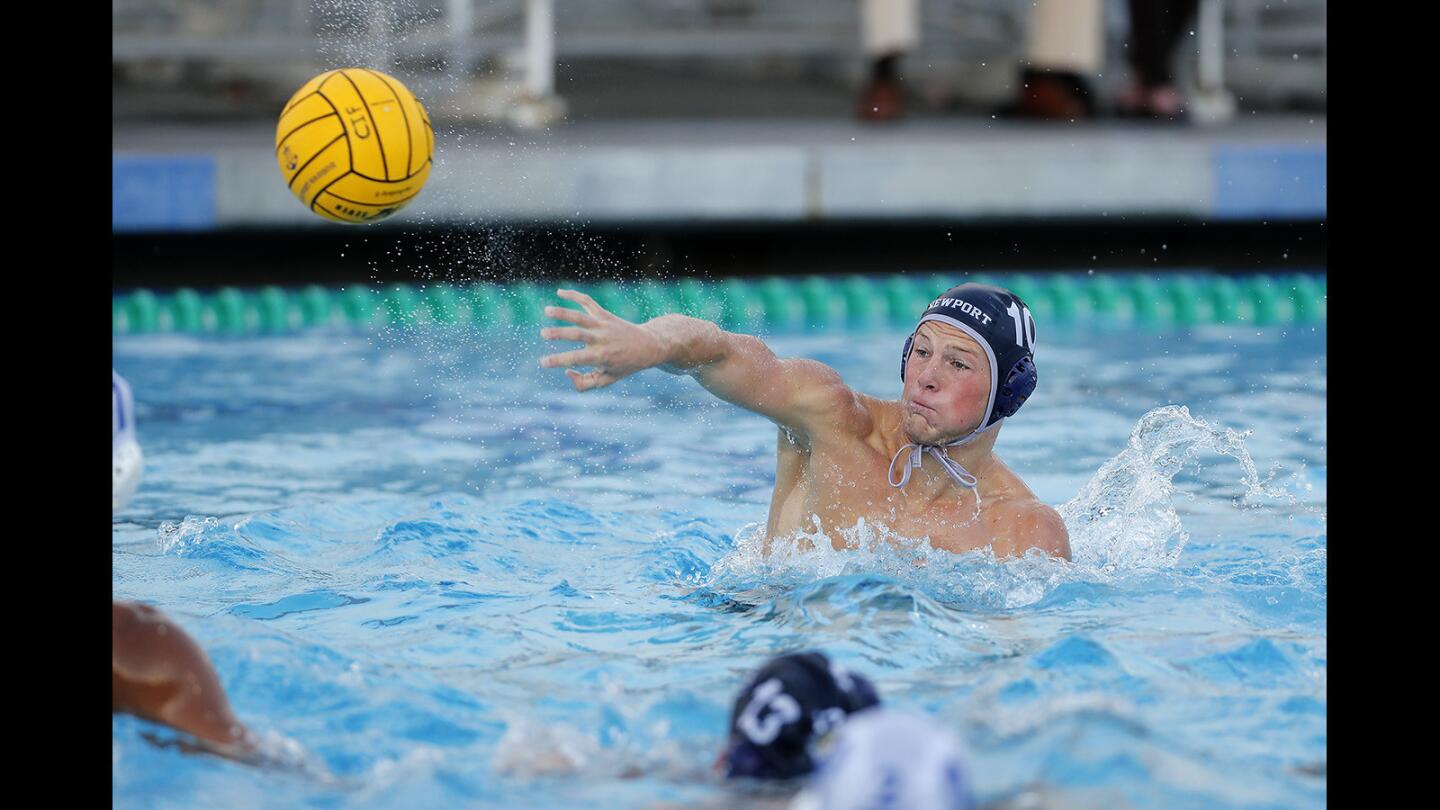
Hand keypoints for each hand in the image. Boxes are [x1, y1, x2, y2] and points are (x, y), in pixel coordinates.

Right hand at [538, 289, 666, 390]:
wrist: (648, 346)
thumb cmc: (625, 365)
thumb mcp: (607, 380)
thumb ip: (585, 383)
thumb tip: (567, 372)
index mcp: (602, 356)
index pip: (576, 358)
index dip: (558, 360)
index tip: (543, 363)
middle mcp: (602, 339)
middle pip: (577, 334)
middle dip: (559, 334)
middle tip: (543, 334)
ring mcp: (603, 325)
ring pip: (581, 316)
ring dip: (563, 312)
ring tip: (546, 310)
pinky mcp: (605, 314)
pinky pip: (588, 302)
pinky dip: (575, 295)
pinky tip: (560, 292)